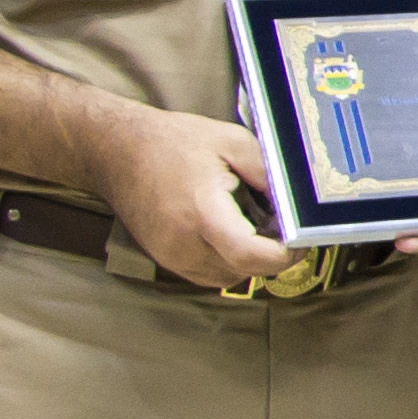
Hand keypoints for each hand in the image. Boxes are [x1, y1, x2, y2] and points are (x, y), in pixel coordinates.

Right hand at [86, 103, 288, 290]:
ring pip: (228, 277)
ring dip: (249, 260)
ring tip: (254, 225)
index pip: (249, 255)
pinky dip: (227, 262)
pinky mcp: (164, 260)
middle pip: (244, 270)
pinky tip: (231, 233)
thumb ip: (268, 172)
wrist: (116, 150)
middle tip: (284, 228)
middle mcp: (183, 243)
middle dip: (272, 255)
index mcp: (201, 212)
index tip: (301, 241)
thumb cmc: (172, 141)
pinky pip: (209, 275)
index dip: (284, 256)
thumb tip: (297, 203)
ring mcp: (170, 256)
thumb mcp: (231, 141)